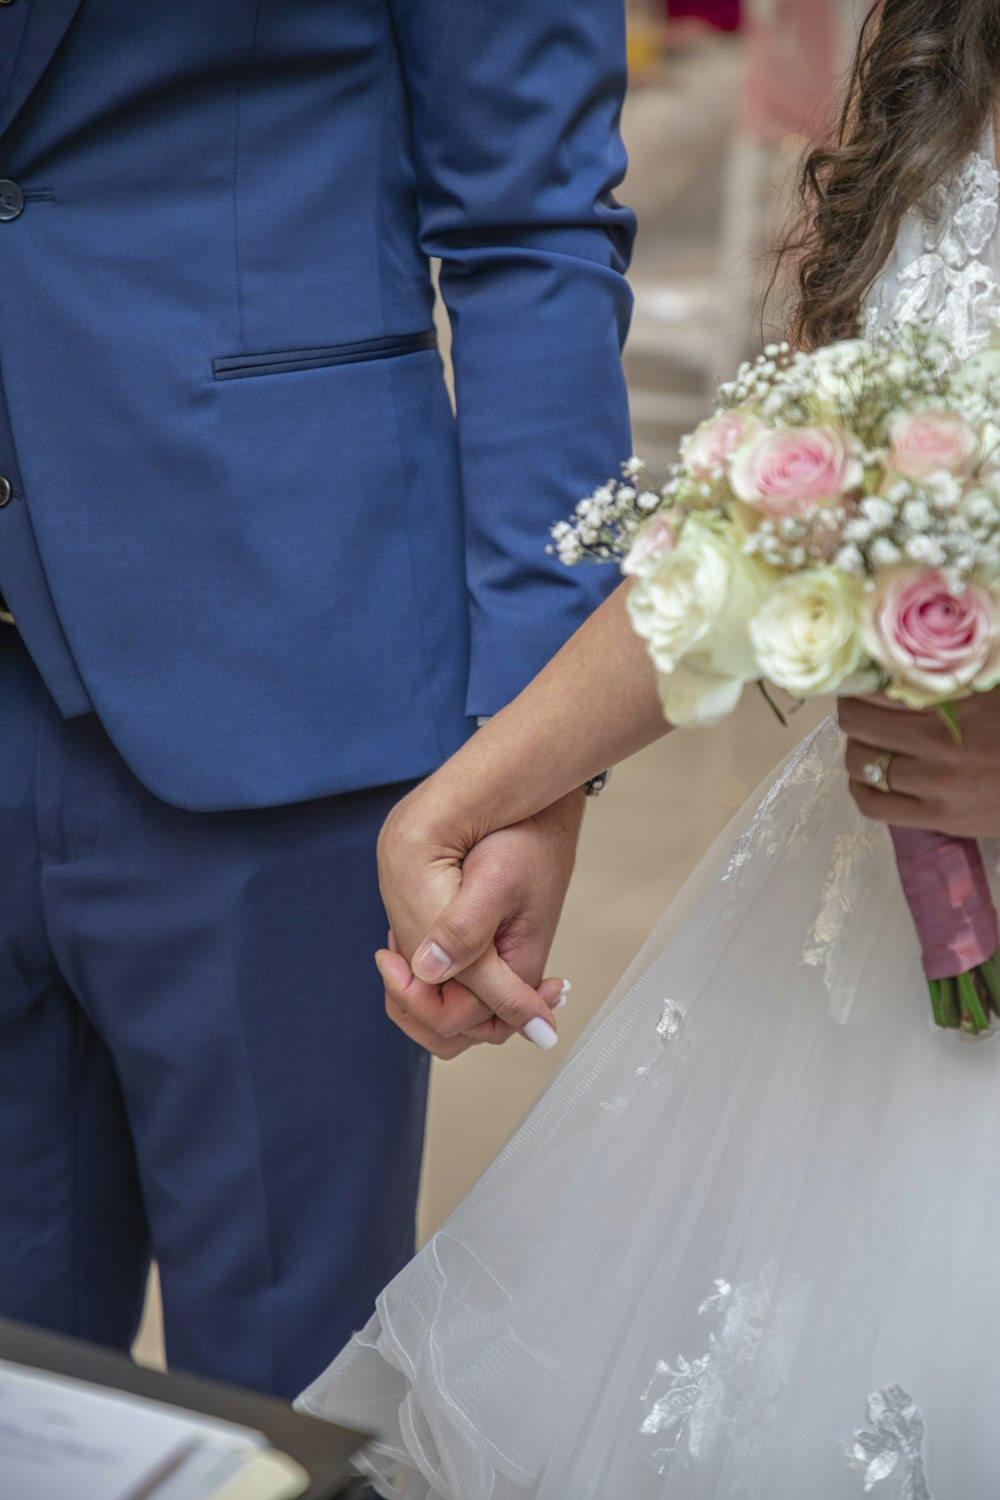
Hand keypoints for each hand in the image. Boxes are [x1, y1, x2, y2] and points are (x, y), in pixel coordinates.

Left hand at [375, 789, 584, 1058]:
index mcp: (516, 970)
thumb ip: (465, 932)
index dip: (416, 1001)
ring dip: (418, 993)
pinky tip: (413, 938)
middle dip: (414, 1007)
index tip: (389, 960)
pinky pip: (454, 983)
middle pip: (454, 1029)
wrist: (541, 810)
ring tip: (399, 954)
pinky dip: (425, 972)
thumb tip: (430, 973)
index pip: (456, 1021)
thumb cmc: (526, 839)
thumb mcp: (493, 882)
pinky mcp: (489, 949)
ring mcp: (500, 966)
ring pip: (451, 1010)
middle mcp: (510, 977)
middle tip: (391, 964)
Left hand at [839, 687, 999, 837]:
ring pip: (861, 762)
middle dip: (851, 712)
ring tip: (866, 742)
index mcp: (957, 703)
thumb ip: (952, 676)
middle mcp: (941, 743)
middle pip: (858, 723)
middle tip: (857, 710)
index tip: (859, 682)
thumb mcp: (992, 691)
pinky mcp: (939, 817)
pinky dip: (860, 788)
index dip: (860, 683)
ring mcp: (937, 784)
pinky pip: (874, 805)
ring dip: (856, 749)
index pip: (879, 687)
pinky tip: (866, 777)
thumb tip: (902, 658)